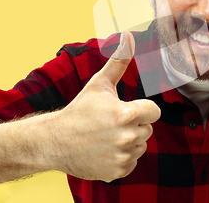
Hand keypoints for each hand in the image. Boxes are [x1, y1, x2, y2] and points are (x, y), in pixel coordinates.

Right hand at [50, 31, 160, 181]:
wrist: (54, 142)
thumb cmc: (79, 110)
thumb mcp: (99, 84)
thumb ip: (118, 61)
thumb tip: (128, 37)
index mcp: (125, 115)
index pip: (154, 112)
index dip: (142, 109)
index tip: (127, 109)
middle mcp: (126, 137)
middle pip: (147, 129)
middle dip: (134, 125)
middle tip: (111, 124)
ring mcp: (122, 156)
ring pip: (140, 146)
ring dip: (129, 142)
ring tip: (107, 137)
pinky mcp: (116, 171)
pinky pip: (132, 162)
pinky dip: (122, 158)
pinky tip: (105, 151)